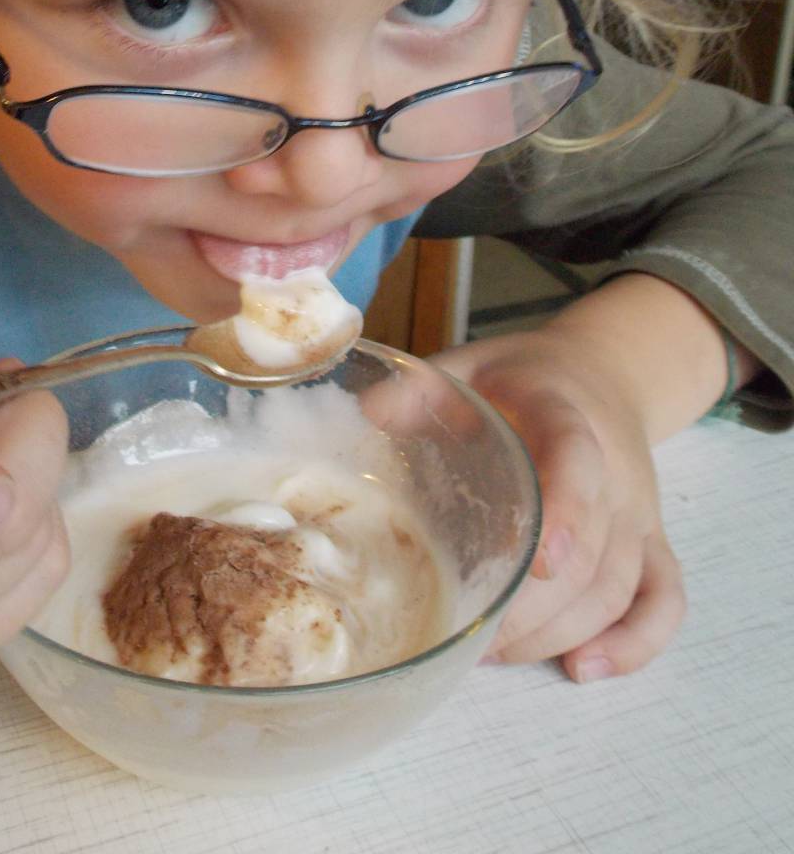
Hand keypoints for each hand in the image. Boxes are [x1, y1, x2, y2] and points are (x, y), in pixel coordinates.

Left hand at [433, 322, 685, 681]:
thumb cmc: (522, 379)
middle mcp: (615, 470)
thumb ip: (422, 387)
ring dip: (561, 632)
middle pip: (594, 552)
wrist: (602, 372)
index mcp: (567, 415)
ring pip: (618, 588)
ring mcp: (638, 511)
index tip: (542, 562)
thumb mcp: (471, 363)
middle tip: (470, 634)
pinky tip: (582, 669)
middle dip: (534, 608)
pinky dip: (633, 643)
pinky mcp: (651, 541)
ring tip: (495, 652)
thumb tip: (369, 414)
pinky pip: (663, 600)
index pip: (579, 460)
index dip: (567, 511)